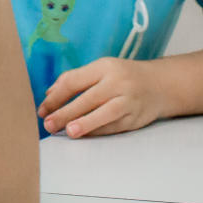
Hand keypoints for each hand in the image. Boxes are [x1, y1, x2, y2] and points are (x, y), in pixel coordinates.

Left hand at [39, 57, 168, 137]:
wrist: (160, 85)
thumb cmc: (123, 77)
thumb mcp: (101, 70)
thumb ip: (75, 80)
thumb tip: (49, 96)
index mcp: (104, 67)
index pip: (74, 81)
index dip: (56, 97)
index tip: (42, 109)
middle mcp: (118, 82)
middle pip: (88, 98)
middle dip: (65, 112)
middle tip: (48, 124)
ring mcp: (129, 100)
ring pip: (105, 113)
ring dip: (86, 123)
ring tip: (68, 131)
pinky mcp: (136, 118)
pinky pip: (114, 126)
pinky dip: (98, 131)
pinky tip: (84, 136)